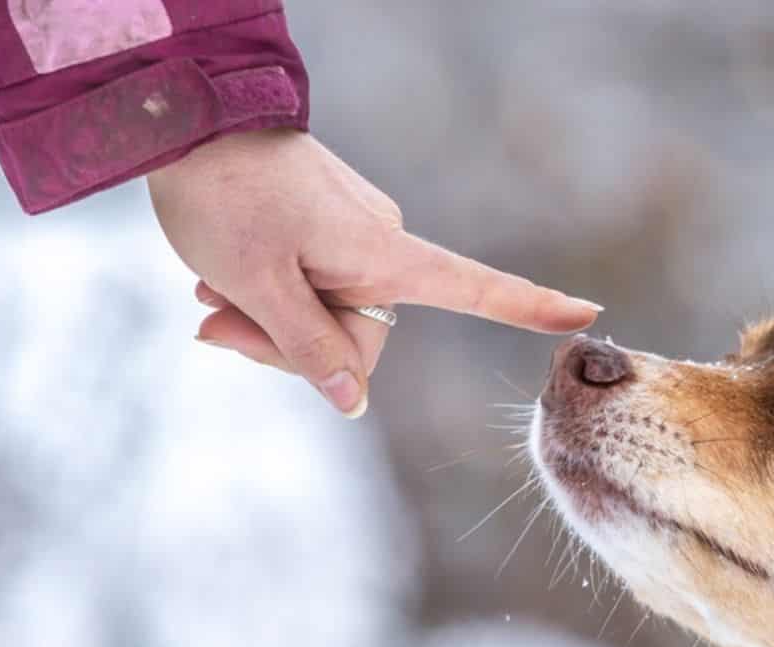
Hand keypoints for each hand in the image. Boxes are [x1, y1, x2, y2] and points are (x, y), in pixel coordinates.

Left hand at [146, 129, 601, 416]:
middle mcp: (382, 245)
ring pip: (325, 316)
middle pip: (358, 337)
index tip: (587, 317)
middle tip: (214, 324)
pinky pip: (310, 285)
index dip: (529, 308)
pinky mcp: (328, 227)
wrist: (186, 118)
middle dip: (287, 346)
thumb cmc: (225, 198)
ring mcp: (355, 235)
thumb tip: (354, 402)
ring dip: (264, 322)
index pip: (475, 289)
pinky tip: (217, 282)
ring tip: (207, 296)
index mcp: (383, 256)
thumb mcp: (258, 286)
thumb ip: (308, 349)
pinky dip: (265, 294)